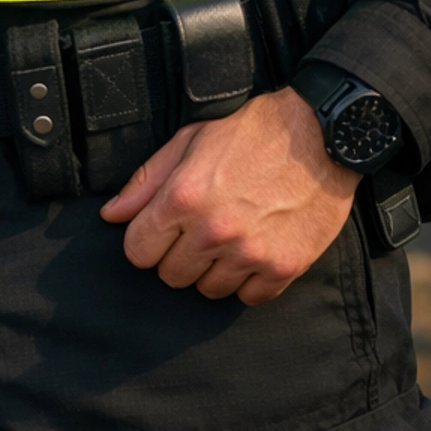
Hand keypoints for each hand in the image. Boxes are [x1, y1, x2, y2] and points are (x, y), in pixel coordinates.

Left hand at [100, 86, 357, 304]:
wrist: (319, 134)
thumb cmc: (252, 132)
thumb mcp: (191, 141)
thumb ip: (147, 180)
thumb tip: (111, 215)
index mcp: (184, 196)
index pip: (138, 251)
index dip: (145, 239)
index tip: (161, 229)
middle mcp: (214, 231)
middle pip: (171, 276)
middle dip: (178, 254)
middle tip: (199, 228)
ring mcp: (250, 253)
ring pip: (208, 290)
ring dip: (214, 268)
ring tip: (230, 235)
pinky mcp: (283, 268)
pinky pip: (248, 298)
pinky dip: (249, 279)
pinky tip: (255, 248)